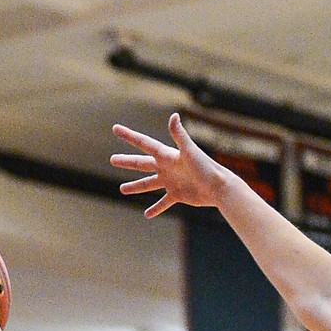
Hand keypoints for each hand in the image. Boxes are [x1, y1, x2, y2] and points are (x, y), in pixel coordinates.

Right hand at [111, 113, 227, 217]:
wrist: (218, 187)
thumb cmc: (206, 167)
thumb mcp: (190, 151)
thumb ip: (179, 135)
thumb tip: (173, 116)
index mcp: (167, 155)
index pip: (143, 144)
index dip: (129, 136)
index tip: (115, 129)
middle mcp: (166, 167)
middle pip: (142, 164)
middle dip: (127, 162)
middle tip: (112, 159)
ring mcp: (171, 181)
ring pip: (148, 184)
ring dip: (136, 187)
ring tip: (122, 189)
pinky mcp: (177, 195)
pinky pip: (163, 203)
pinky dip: (155, 208)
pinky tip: (146, 214)